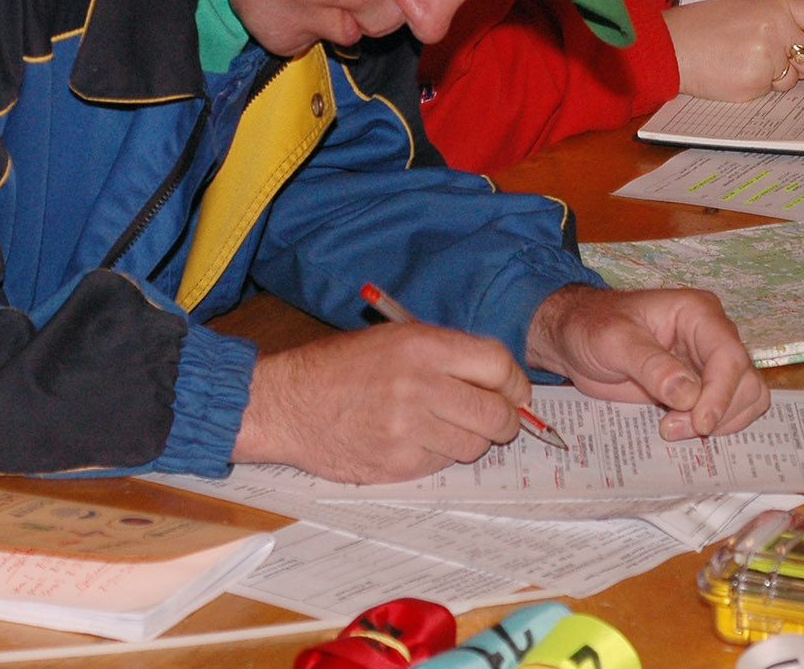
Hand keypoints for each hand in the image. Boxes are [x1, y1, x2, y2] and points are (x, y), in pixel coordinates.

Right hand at [233, 322, 527, 481]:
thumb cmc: (341, 367)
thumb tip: (499, 379)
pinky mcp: (397, 464)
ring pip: (473, 445)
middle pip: (495, 413)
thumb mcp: (394, 338)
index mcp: (422, 347)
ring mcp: (408, 429)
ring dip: (470, 440)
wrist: (288, 403)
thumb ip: (446, 354)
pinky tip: (414, 440)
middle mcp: (419, 386)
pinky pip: (442, 464)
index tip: (514, 392)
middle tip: (499, 421)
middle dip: (505, 420)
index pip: (497, 365)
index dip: (514, 382)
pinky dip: (438, 455)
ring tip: (445, 428)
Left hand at [526, 285, 767, 441]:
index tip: (700, 423)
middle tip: (672, 427)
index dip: (721, 393)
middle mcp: (712, 336)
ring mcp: (709, 363)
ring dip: (719, 422)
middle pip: (745, 381)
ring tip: (672, 427)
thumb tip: (689, 396)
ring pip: (745, 398)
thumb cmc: (592, 327)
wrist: (575, 337)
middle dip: (717, 412)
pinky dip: (715, 426)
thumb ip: (651, 366)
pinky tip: (680, 427)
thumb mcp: (615, 341)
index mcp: (698, 313)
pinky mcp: (700, 387)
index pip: (729, 355)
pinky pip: (727, 410)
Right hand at [661, 0, 803, 100]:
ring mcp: (767, 54)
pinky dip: (758, 85)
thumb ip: (784, 17)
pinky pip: (772, 90)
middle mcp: (777, 25)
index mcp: (777, 2)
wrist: (672, 44)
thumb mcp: (749, 5)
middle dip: (801, 63)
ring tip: (746, 60)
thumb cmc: (706, 26)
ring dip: (776, 76)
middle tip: (775, 58)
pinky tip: (737, 71)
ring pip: (794, 77)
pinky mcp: (756, 79)